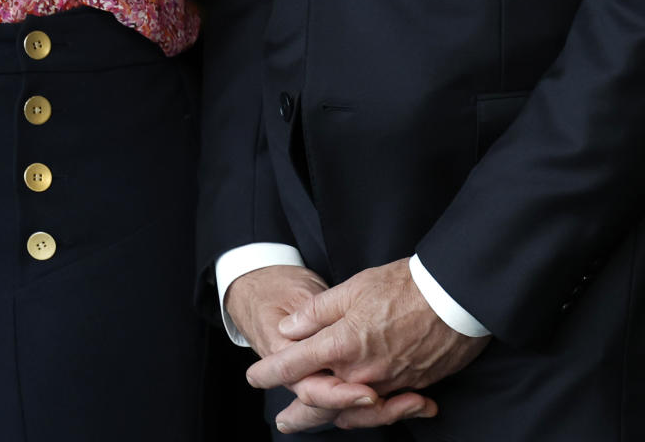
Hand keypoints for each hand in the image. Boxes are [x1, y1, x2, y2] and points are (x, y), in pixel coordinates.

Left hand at [226, 265, 433, 432]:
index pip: (295, 364)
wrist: (454, 298)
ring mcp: (387, 383)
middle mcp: (361, 372)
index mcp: (342, 344)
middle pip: (320, 401)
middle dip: (299, 413)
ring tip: (316, 423)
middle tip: (283, 422)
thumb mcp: (354, 287)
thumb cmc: (403, 286)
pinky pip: (381, 409)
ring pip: (351, 411)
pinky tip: (357, 413)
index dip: (270, 371)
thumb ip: (318, 311)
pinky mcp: (410, 386)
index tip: (254, 377)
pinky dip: (366, 414)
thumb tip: (291, 329)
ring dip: (329, 418)